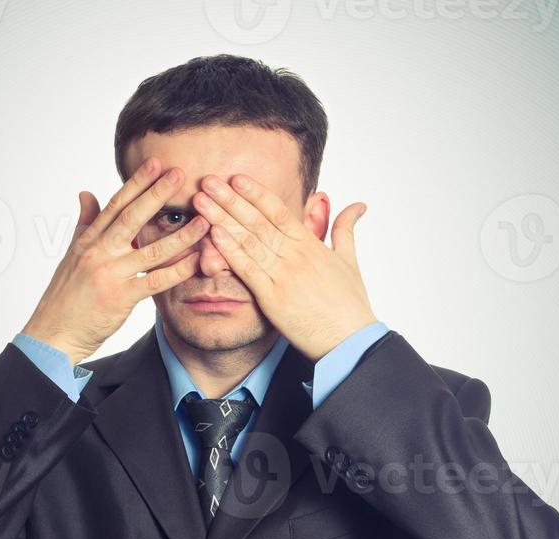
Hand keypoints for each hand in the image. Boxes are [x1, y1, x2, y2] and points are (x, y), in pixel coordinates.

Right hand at [21, 158, 208, 364]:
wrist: (55, 331)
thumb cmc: (66, 296)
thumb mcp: (72, 255)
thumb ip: (86, 223)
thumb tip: (87, 193)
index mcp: (89, 240)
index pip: (115, 205)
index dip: (136, 183)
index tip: (154, 163)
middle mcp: (99, 252)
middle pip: (132, 217)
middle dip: (157, 194)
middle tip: (179, 174)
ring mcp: (110, 274)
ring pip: (150, 250)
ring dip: (179, 235)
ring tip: (203, 220)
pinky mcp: (121, 298)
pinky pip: (155, 281)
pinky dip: (178, 271)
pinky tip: (196, 261)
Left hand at [193, 174, 376, 361]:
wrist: (349, 338)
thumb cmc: (350, 304)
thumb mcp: (350, 261)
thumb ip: (345, 230)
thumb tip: (357, 205)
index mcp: (311, 244)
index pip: (279, 212)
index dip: (256, 193)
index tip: (236, 178)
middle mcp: (295, 255)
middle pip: (257, 221)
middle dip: (230, 199)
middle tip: (207, 180)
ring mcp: (283, 275)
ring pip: (248, 241)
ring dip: (222, 219)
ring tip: (201, 202)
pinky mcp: (273, 298)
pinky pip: (248, 270)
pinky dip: (230, 251)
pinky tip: (213, 235)